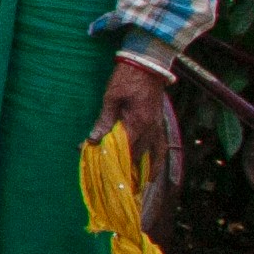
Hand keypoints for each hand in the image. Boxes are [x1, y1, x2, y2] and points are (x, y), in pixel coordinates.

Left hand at [90, 59, 181, 231]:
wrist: (147, 65)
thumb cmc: (126, 79)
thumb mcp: (110, 99)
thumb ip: (103, 121)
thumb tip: (93, 141)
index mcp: (137, 123)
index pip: (123, 149)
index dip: (112, 162)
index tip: (101, 172)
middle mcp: (150, 129)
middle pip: (136, 156)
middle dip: (124, 171)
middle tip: (113, 186)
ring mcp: (157, 128)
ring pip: (149, 156)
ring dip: (139, 171)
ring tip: (131, 188)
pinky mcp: (159, 125)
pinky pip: (161, 149)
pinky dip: (157, 163)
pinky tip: (152, 176)